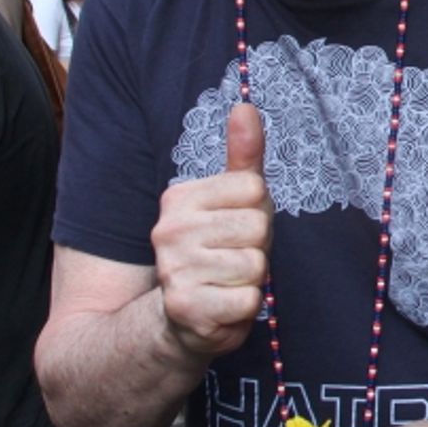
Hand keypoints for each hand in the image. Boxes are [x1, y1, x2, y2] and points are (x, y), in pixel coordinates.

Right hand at [151, 102, 272, 360]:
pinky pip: (250, 299)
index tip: (235, 229)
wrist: (177, 320)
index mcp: (179, 198)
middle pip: (258, 226)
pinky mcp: (187, 307)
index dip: (257, 213)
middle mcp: (169, 230)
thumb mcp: (232, 200)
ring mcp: (174, 269)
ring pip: (256, 265)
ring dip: (252, 280)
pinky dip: (245, 308)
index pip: (254, 189)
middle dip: (257, 248)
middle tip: (232, 260)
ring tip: (227, 283)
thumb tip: (246, 106)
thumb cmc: (216, 252)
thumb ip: (242, 156)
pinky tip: (223, 307)